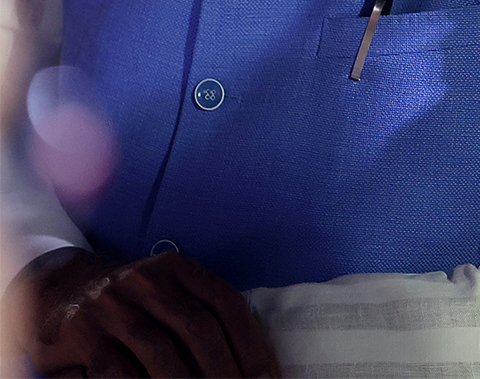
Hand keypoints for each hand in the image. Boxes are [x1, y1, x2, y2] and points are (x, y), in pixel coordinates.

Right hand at [5, 247, 278, 377]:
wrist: (56, 290)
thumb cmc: (129, 301)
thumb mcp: (167, 291)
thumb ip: (201, 311)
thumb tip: (253, 362)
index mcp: (177, 268)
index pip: (226, 304)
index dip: (251, 343)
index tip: (266, 376)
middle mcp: (146, 280)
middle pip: (199, 328)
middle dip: (225, 370)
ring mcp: (111, 307)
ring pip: (161, 353)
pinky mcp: (81, 335)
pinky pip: (119, 372)